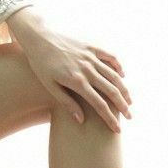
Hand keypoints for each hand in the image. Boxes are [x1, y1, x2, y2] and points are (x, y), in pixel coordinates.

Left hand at [9, 15, 132, 131]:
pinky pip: (110, 56)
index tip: (117, 129)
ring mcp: (90, 56)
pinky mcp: (91, 46)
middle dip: (122, 106)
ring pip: (114, 75)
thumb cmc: (40, 64)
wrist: (38, 37)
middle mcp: (87, 69)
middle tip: (129, 117)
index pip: (99, 104)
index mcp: (77, 81)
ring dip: (124, 89)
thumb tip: (81, 121)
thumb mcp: (49, 86)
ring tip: (129, 101)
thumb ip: (67, 103)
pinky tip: (122, 75)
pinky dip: (118, 66)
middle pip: (111, 91)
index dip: (110, 118)